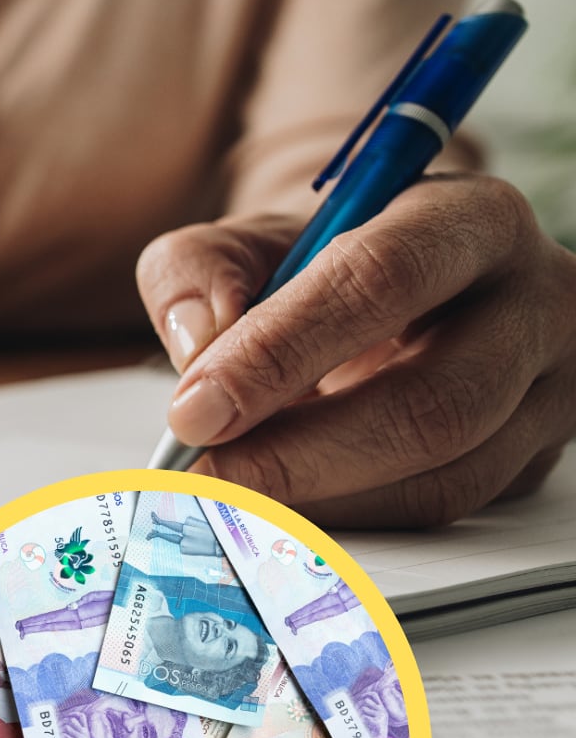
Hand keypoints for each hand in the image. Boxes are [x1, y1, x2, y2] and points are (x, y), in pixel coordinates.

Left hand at [137, 173, 575, 525]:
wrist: (390, 291)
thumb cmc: (317, 264)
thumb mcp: (244, 242)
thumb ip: (197, 272)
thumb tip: (198, 346)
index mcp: (468, 220)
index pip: (382, 281)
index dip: (280, 352)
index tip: (195, 410)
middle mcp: (534, 301)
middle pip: (433, 402)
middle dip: (300, 452)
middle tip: (207, 473)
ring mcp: (547, 388)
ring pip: (445, 474)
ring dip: (322, 500)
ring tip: (232, 494)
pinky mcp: (532, 457)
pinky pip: (442, 508)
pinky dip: (349, 518)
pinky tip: (284, 508)